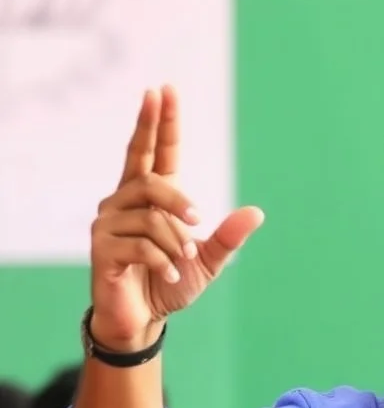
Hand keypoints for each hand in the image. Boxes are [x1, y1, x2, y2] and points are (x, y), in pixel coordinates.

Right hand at [89, 84, 264, 350]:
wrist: (144, 318)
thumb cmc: (171, 282)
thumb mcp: (209, 260)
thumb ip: (228, 237)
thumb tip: (257, 212)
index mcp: (149, 196)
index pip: (153, 150)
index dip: (158, 121)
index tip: (161, 89)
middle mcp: (123, 201)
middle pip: (151, 180)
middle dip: (179, 201)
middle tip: (199, 221)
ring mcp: (108, 223)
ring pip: (150, 217)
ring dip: (177, 242)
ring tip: (185, 261)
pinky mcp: (101, 248)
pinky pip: (140, 245)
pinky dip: (164, 261)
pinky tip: (170, 274)